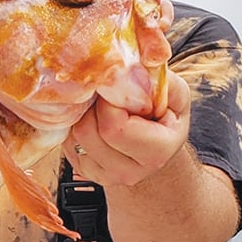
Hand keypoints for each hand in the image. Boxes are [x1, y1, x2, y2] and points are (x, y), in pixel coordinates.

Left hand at [64, 69, 190, 187]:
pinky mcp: (84, 172)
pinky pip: (66, 142)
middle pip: (87, 131)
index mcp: (155, 153)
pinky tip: (92, 119)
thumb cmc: (164, 120)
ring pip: (74, 136)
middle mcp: (129, 172)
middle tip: (105, 95)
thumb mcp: (175, 98)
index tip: (118, 91)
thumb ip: (162, 83)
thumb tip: (141, 66)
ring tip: (100, 106)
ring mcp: (104, 176)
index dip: (111, 101)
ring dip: (82, 114)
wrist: (156, 152)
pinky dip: (75, 125)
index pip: (114, 126)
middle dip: (93, 106)